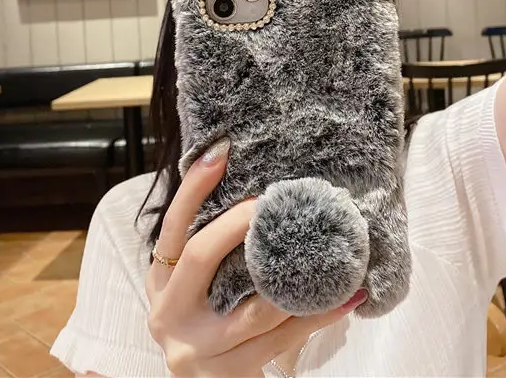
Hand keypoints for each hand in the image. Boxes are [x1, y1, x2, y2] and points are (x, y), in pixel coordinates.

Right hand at [146, 140, 366, 376]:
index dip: (193, 188)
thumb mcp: (194, 287)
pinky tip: (346, 299)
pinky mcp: (228, 376)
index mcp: (160, 282)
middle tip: (274, 200)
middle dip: (239, 222)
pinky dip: (316, 317)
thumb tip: (255, 190)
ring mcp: (197, 349)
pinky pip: (281, 340)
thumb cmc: (208, 325)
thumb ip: (211, 248)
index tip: (221, 151)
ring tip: (331, 253)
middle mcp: (169, 313)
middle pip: (200, 254)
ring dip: (297, 279)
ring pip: (254, 307)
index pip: (172, 226)